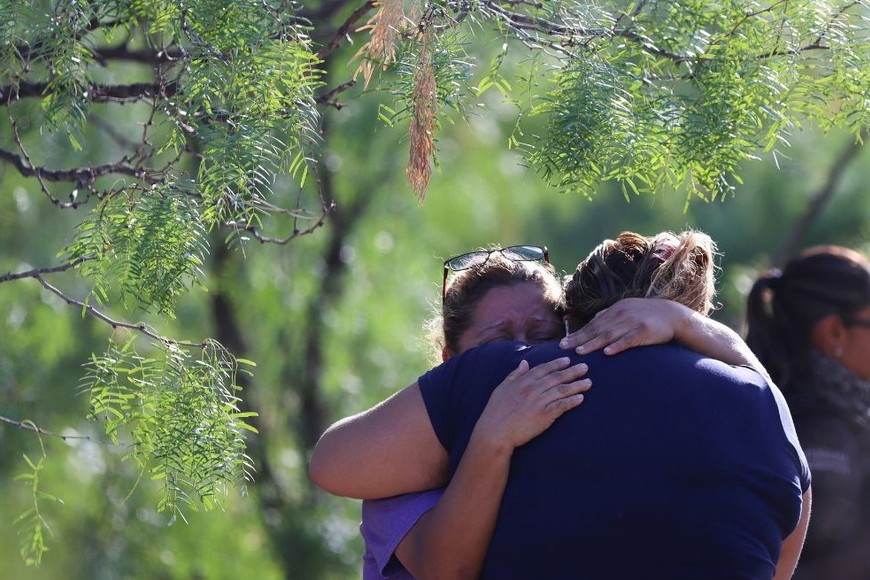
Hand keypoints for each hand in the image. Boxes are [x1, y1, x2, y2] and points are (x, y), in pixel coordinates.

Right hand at [471, 357, 590, 450]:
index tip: (568, 360)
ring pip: (562, 390)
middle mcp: (533, 389)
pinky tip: (581, 398)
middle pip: (557, 377)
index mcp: (523, 381)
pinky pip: (562, 406)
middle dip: (573, 371)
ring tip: (589, 382)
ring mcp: (539, 402)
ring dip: (577, 386)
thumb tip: (525, 362)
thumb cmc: (495, 411)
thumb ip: (515, 374)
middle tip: (585, 367)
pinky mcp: (544, 416)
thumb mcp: (502, 388)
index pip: (544, 369)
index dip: (557, 364)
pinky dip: (572, 401)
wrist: (495, 431)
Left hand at [559, 297, 690, 355]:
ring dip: (593, 343)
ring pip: (609, 334)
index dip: (577, 334)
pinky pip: (628, 340)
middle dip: (578, 339)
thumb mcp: (626, 311)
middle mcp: (621, 314)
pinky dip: (617, 346)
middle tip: (563, 348)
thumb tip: (591, 326)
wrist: (673, 314)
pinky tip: (607, 353)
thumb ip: (609, 318)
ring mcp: (632, 322)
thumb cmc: (647, 315)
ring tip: (580, 352)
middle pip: (596, 329)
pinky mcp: (644, 331)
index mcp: (615, 310)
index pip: (592, 324)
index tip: (563, 343)